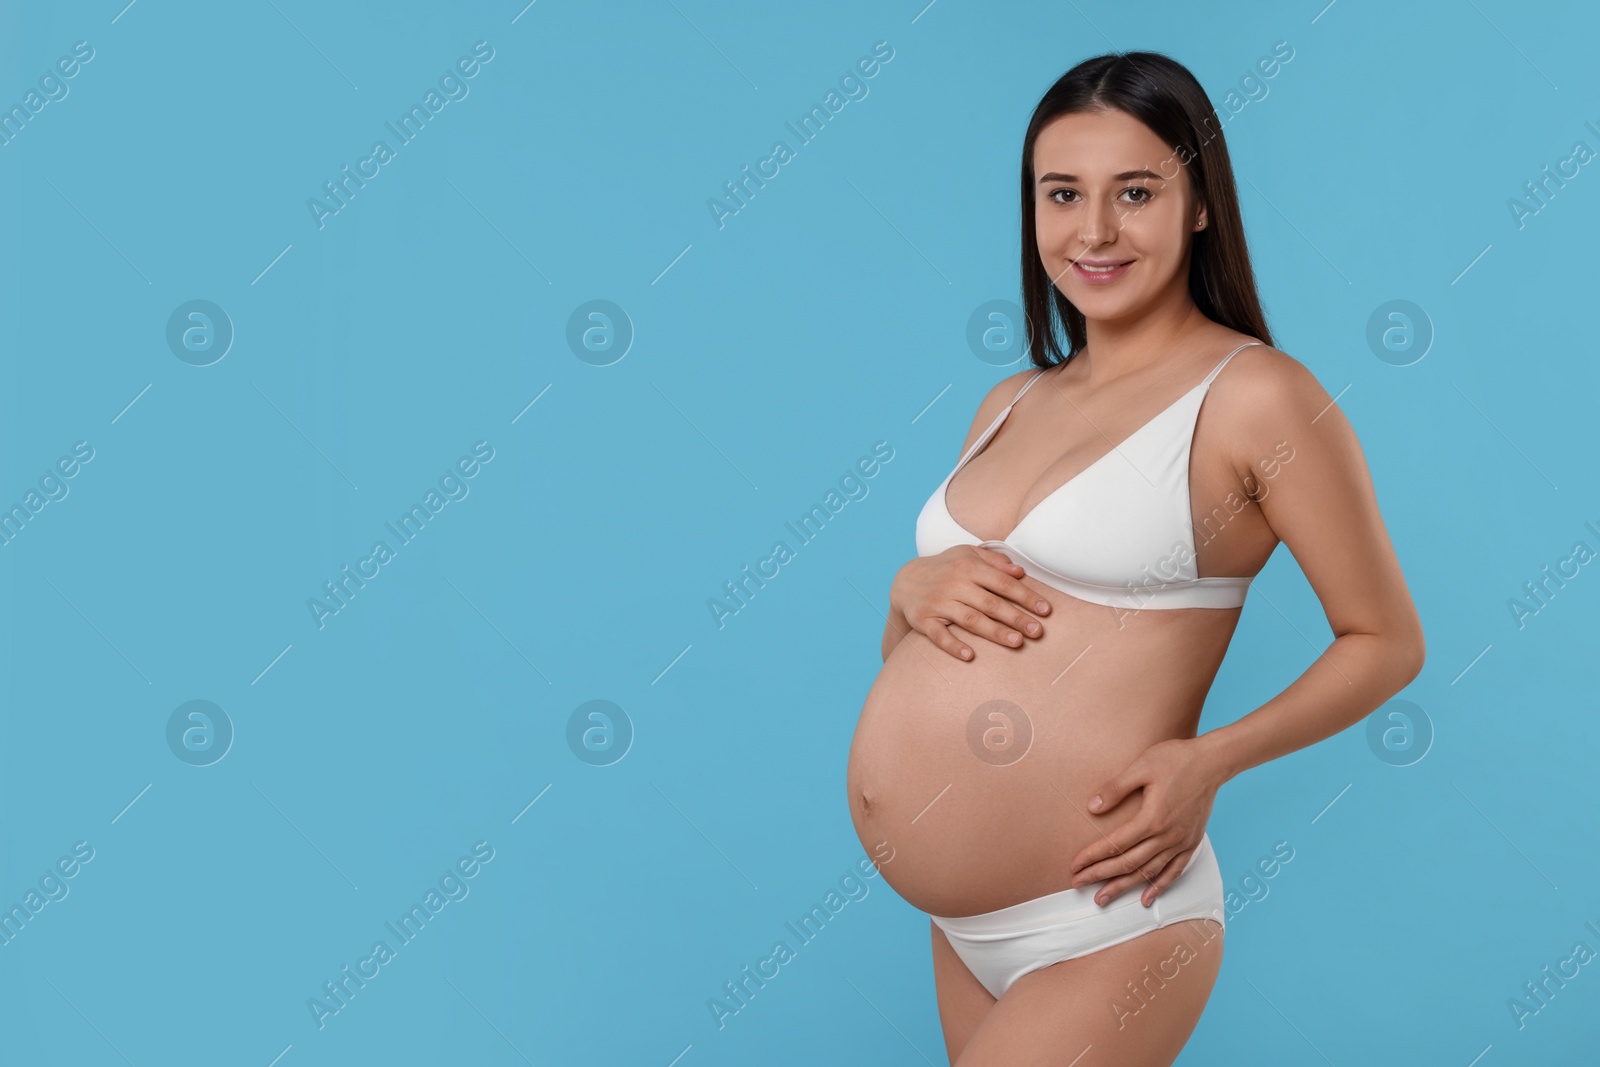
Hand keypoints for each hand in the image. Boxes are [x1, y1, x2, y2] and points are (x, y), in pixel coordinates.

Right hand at [889, 547, 1049, 659]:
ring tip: (1017, 642)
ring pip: (970, 619)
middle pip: (990, 603)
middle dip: (1016, 617)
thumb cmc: (945, 568)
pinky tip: (970, 656)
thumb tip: (1020, 571)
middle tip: (1038, 632)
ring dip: (994, 632)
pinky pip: (939, 635)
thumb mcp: (967, 555)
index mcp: (969, 567)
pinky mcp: (923, 619)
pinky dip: (953, 645)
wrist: (905, 580)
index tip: (1046, 611)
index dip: (1026, 596)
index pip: (1003, 583)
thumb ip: (994, 561)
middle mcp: (954, 584)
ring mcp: (938, 602)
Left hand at [1067, 737, 1223, 907]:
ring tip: (1104, 898)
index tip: (1075, 865)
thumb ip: (1116, 788)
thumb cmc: (1176, 760)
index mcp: (1152, 819)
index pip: (1115, 844)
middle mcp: (1167, 836)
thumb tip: (1092, 807)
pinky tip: (1146, 899)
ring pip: (1148, 872)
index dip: (1092, 857)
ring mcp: (1181, 842)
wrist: (1212, 762)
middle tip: (1079, 884)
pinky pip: (1174, 871)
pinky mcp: (1192, 842)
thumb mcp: (1141, 767)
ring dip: (1124, 887)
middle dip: (1100, 876)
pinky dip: (1159, 886)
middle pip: (1128, 863)